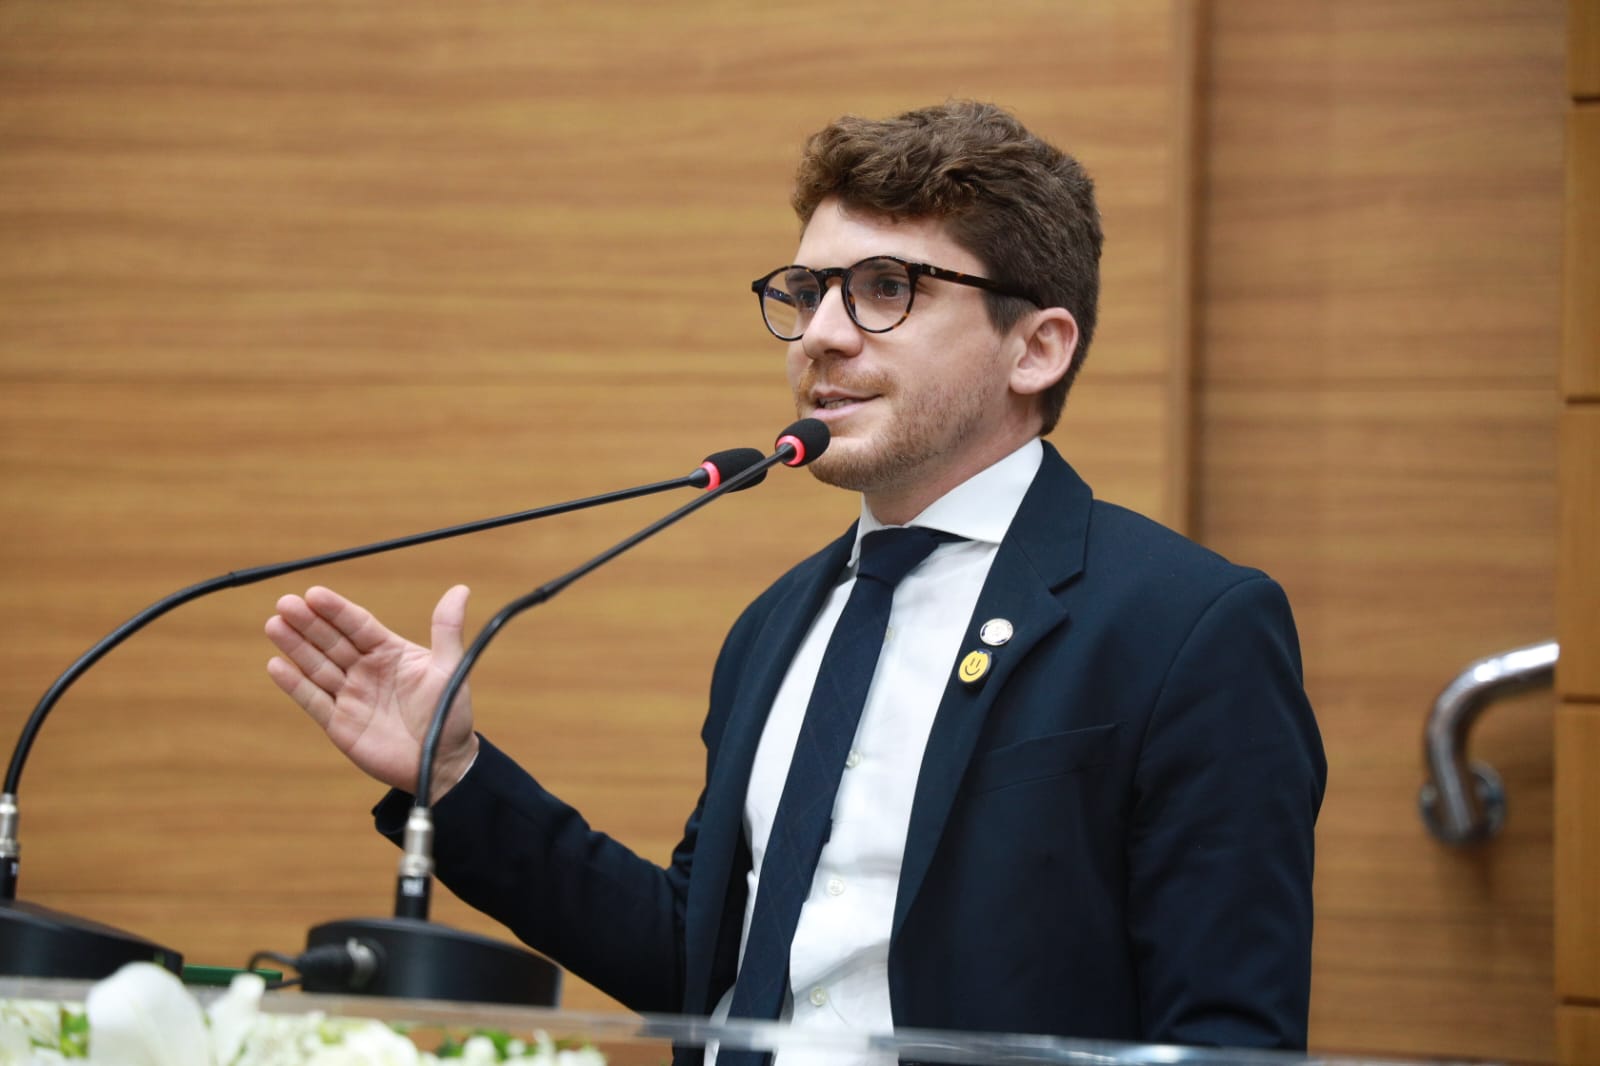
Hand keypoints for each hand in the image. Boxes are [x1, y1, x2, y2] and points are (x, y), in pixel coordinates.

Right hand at [265, 584, 480, 799]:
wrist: (442, 764)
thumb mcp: (450, 668)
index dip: (336, 610)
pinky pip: (313, 700)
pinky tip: (276, 665)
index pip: (358, 625)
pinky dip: (295, 684)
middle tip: (285, 603)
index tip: (313, 593)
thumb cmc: (450, 714)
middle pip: (332, 641)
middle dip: (308, 623)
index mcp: (389, 652)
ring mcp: (350, 696)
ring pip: (317, 666)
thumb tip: (460, 589)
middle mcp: (366, 670)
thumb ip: (447, 629)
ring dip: (296, 646)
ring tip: (274, 624)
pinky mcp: (339, 723)